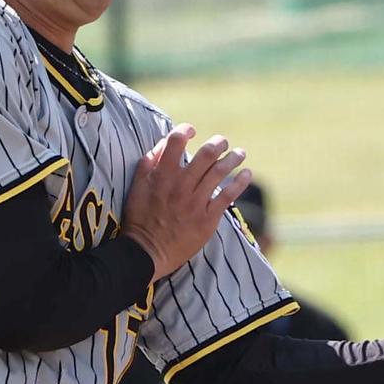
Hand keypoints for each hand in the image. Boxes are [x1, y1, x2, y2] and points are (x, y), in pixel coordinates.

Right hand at [121, 124, 250, 279]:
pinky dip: (240, 182)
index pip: (176, 141)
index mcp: (162, 176)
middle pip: (206, 155)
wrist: (147, 253)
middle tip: (222, 141)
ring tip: (240, 153)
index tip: (192, 130)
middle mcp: (181, 186)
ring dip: (233, 159)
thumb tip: (164, 144)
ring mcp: (195, 202)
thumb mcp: (137, 188)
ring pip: (220, 172)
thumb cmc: (140, 220)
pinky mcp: (207, 219)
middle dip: (217, 143)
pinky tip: (247, 174)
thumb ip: (149, 163)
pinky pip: (227, 196)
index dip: (185, 130)